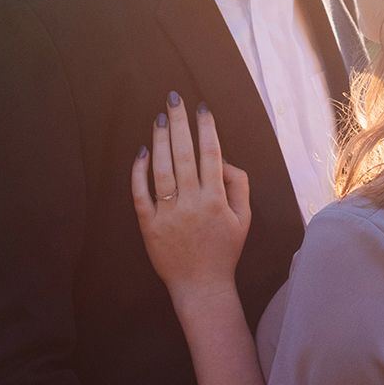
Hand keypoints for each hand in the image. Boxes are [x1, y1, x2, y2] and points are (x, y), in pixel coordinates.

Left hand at [131, 95, 251, 300]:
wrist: (201, 286)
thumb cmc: (224, 250)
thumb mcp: (244, 218)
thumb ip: (239, 186)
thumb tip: (225, 160)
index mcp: (217, 199)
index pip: (212, 155)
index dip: (207, 129)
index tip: (203, 108)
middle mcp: (192, 203)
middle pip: (184, 154)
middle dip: (180, 123)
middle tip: (174, 98)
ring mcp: (169, 213)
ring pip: (161, 169)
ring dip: (160, 140)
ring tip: (159, 118)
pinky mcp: (149, 225)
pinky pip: (141, 193)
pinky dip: (139, 171)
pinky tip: (142, 151)